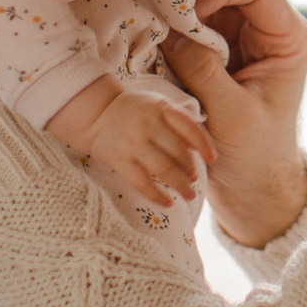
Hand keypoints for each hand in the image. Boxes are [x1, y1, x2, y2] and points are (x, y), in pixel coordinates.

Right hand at [47, 78, 215, 209]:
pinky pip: (142, 182)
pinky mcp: (120, 160)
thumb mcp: (157, 104)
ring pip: (164, 169)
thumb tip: (200, 145)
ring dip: (180, 185)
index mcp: (162, 109)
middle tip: (194, 180)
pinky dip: (157, 195)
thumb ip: (177, 119)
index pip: (190, 128)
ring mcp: (134, 143)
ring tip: (189, 194)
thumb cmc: (133, 109)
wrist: (94, 112)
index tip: (212, 159)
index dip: (204, 145)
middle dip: (191, 169)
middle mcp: (150, 125)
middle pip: (179, 152)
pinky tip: (168, 203)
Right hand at [160, 0, 306, 246]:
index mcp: (286, 35)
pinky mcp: (214, 39)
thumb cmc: (253, 156)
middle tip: (162, 0)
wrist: (253, 184)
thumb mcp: (230, 116)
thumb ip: (204, 71)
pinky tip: (151, 23)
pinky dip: (170, 9)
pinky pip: (190, 6)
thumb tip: (172, 32)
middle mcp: (266, 22)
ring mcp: (239, 27)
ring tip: (152, 11)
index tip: (187, 16)